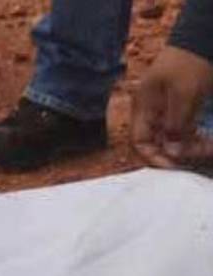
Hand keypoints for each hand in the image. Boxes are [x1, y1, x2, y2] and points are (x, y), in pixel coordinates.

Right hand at [131, 45, 212, 167]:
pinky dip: (195, 138)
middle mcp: (151, 112)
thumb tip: (172, 152)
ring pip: (173, 138)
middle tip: (200, 155)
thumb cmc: (190, 64)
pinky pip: (185, 130)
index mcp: (144, 108)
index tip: (173, 166)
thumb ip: (176, 124)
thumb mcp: (184, 95)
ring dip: (190, 146)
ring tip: (208, 149)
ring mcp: (166, 110)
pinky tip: (207, 142)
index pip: (139, 142)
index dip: (153, 157)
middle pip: (157, 142)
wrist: (202, 39)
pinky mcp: (182, 108)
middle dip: (177, 153)